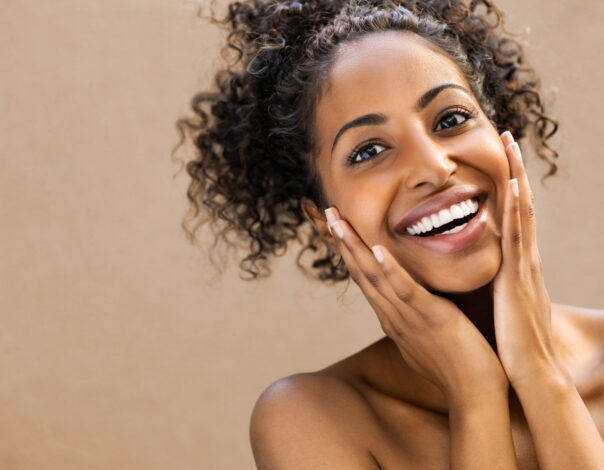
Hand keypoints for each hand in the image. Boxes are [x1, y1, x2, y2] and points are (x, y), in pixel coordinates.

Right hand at [325, 208, 508, 404]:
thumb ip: (414, 314)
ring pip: (374, 277)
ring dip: (355, 247)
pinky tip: (376, 249)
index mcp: (392, 316)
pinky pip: (406, 290)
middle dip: (344, 241)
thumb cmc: (456, 365)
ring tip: (339, 221)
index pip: (365, 278)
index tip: (339, 226)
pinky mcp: (430, 318)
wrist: (474, 395)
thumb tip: (410, 301)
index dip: (350, 251)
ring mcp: (408, 317)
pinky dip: (389, 269)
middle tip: (328, 211)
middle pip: (361, 272)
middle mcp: (392, 315)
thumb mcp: (426, 334)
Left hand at [493, 132, 568, 387]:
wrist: (532, 373)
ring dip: (516, 177)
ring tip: (509, 145)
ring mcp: (524, 266)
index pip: (514, 218)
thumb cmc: (514, 342)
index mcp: (518, 265)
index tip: (502, 159)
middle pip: (520, 205)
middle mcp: (524, 259)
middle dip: (515, 171)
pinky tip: (512, 186)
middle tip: (507, 137)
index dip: (510, 187)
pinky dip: (516, 209)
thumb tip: (490, 276)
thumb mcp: (505, 305)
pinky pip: (517, 236)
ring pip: (521, 212)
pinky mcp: (518, 278)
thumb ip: (499, 285)